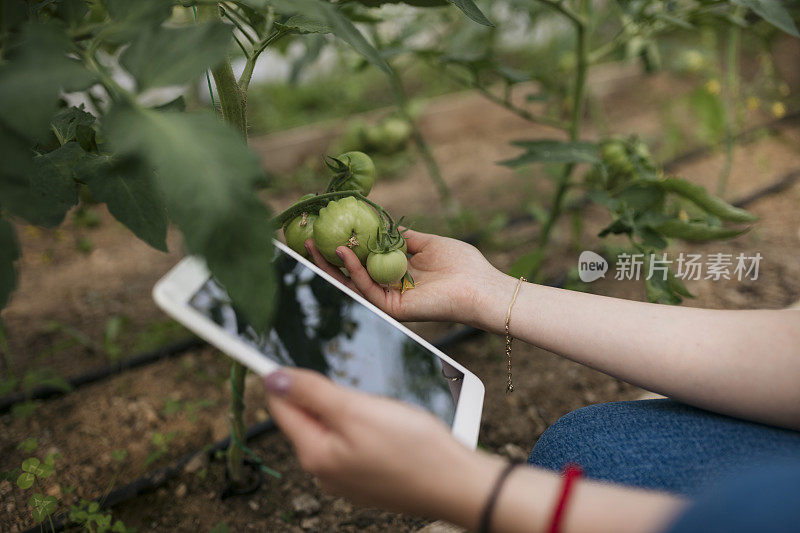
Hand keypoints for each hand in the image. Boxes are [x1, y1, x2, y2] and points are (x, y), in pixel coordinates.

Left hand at [263, 368, 500, 525]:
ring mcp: (347, 479)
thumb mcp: (356, 410)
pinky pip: (354, 445)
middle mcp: (325, 472)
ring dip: (346, 411)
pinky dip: (365, 429)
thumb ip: (311, 393)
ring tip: (379, 408)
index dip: (283, 377)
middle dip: (322, 395)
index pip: (280, 407)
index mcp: (315, 454)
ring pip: (333, 431)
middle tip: (354, 386)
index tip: (287, 354)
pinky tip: (390, 427)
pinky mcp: (369, 480)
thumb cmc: (413, 449)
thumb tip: (270, 379)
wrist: (457, 485)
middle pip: (306, 419)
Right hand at [304, 230, 513, 327]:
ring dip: (331, 264)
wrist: (482, 286)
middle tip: (305, 240)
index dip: (341, 246)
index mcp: (396, 274)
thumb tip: (382, 223)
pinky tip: (344, 251)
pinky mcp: (393, 308)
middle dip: (325, 258)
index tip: (324, 228)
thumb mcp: (428, 243)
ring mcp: (389, 299)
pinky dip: (353, 270)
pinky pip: (366, 288)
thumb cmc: (463, 265)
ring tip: (314, 244)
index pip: (361, 260)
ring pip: (351, 283)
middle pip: (349, 274)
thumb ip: (403, 237)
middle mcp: (388, 288)